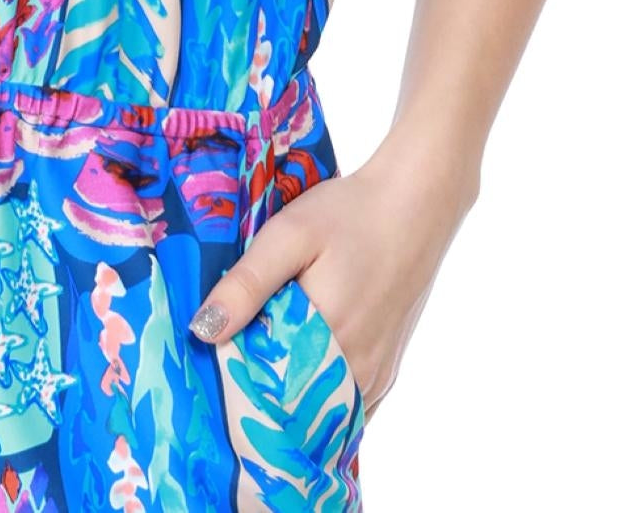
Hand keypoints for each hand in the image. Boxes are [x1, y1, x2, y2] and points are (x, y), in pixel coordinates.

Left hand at [188, 120, 480, 419]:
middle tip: (226, 374)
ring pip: (322, 415)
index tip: (208, 375)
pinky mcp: (388, 370)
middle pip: (294, 411)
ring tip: (257, 373)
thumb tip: (203, 332)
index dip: (232, 389)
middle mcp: (356, 370)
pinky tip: (298, 378)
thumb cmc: (350, 213)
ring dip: (289, 405)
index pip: (264, 394)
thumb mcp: (289, 235)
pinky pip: (348, 407)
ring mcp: (377, 375)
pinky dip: (321, 404)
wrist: (415, 203)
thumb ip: (247, 285)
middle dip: (258, 402)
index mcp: (326, 340)